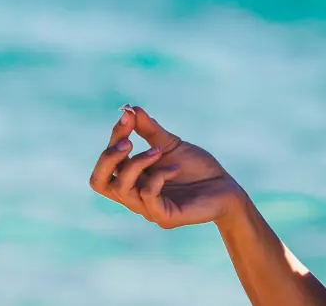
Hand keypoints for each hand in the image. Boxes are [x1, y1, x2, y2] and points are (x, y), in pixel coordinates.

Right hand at [89, 105, 242, 228]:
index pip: (106, 163)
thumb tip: (130, 109)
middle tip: (129, 141)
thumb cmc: (197, 168)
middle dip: (109, 157)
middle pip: (98, 181)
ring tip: (159, 151)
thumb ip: (148, 130)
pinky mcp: (164, 217)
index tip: (128, 115)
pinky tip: (175, 169)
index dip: (113, 138)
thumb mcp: (169, 144)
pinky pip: (147, 196)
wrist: (226, 188)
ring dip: (138, 163)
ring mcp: (147, 209)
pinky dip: (158, 177)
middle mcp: (133, 196)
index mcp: (131, 179)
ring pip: (122, 188)